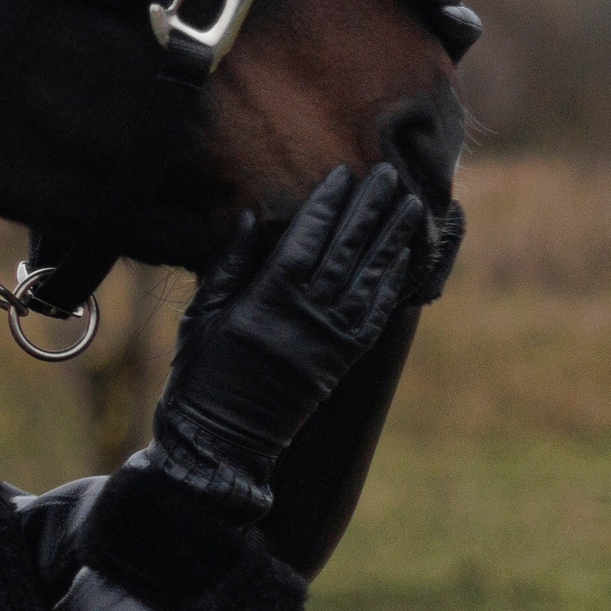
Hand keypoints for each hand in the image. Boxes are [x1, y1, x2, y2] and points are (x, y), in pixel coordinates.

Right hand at [150, 165, 428, 515]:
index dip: (327, 205)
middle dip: (369, 210)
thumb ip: (227, 265)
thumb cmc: (200, 373)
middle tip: (390, 174)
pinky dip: (392, 283)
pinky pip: (375, 315)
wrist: (222, 438)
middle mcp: (306, 317)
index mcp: (267, 301)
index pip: (306, 240)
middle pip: (346, 251)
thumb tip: (245, 217)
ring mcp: (329, 340)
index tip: (344, 173)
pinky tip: (405, 257)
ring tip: (410, 205)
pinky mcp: (342, 360)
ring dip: (393, 239)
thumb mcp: (201, 314)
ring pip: (370, 278)